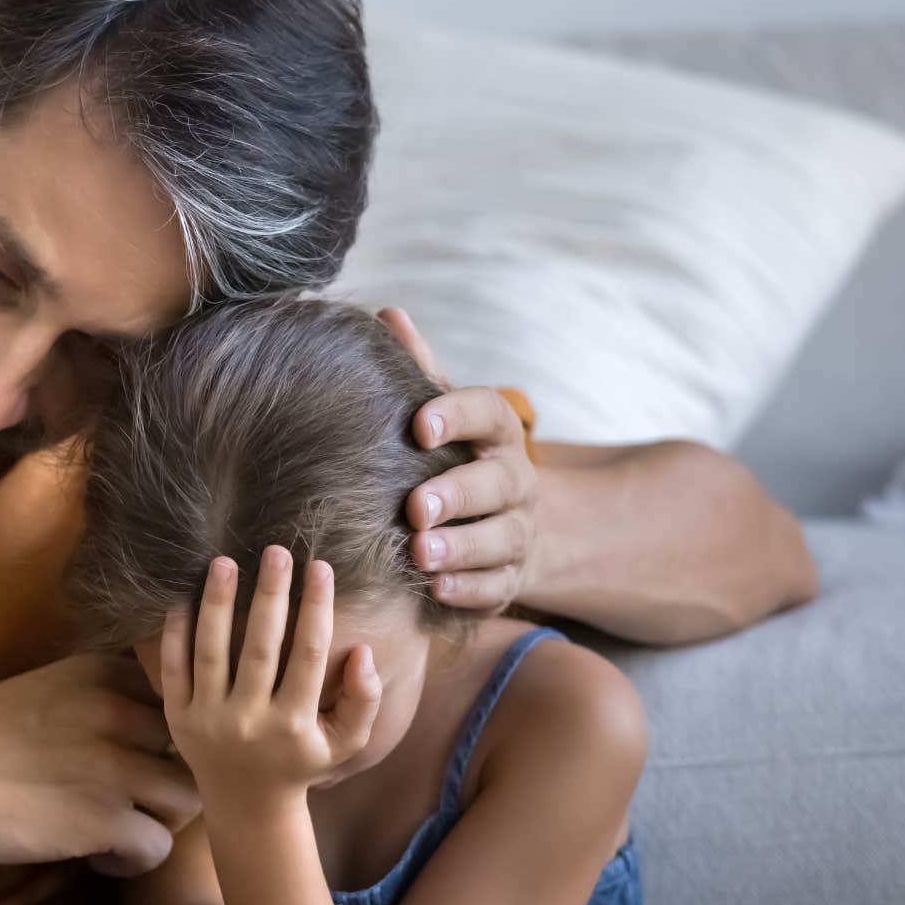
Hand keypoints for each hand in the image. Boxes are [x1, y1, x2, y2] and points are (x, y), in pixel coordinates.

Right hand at [0, 653, 200, 876]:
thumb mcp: (46, 689)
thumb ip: (99, 698)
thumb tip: (148, 729)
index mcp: (103, 672)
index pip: (180, 698)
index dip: (165, 735)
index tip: (138, 756)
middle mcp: (117, 711)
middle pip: (192, 749)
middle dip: (169, 780)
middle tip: (132, 802)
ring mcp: (115, 765)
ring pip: (187, 799)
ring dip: (159, 821)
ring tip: (118, 832)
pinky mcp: (103, 819)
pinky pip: (157, 847)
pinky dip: (133, 861)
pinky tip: (97, 857)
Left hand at [160, 546, 382, 805]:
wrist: (246, 803)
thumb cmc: (301, 761)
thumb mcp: (344, 742)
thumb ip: (364, 700)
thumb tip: (362, 652)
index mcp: (292, 725)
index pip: (307, 656)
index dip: (316, 609)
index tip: (320, 567)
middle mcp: (248, 722)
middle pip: (258, 648)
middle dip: (269, 596)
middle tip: (276, 551)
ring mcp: (208, 719)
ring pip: (211, 652)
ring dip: (216, 604)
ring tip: (224, 562)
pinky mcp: (178, 716)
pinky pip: (174, 667)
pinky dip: (176, 631)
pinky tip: (184, 595)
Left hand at [379, 306, 538, 612]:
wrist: (508, 521)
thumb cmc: (455, 456)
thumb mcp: (442, 413)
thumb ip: (418, 371)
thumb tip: (387, 315)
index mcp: (496, 433)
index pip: (487, 413)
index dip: (457, 416)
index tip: (419, 424)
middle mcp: (515, 481)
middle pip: (497, 484)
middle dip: (458, 495)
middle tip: (415, 507)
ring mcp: (518, 532)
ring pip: (500, 540)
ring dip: (461, 548)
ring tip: (420, 552)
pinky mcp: (511, 578)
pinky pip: (498, 587)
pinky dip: (469, 590)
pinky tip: (436, 590)